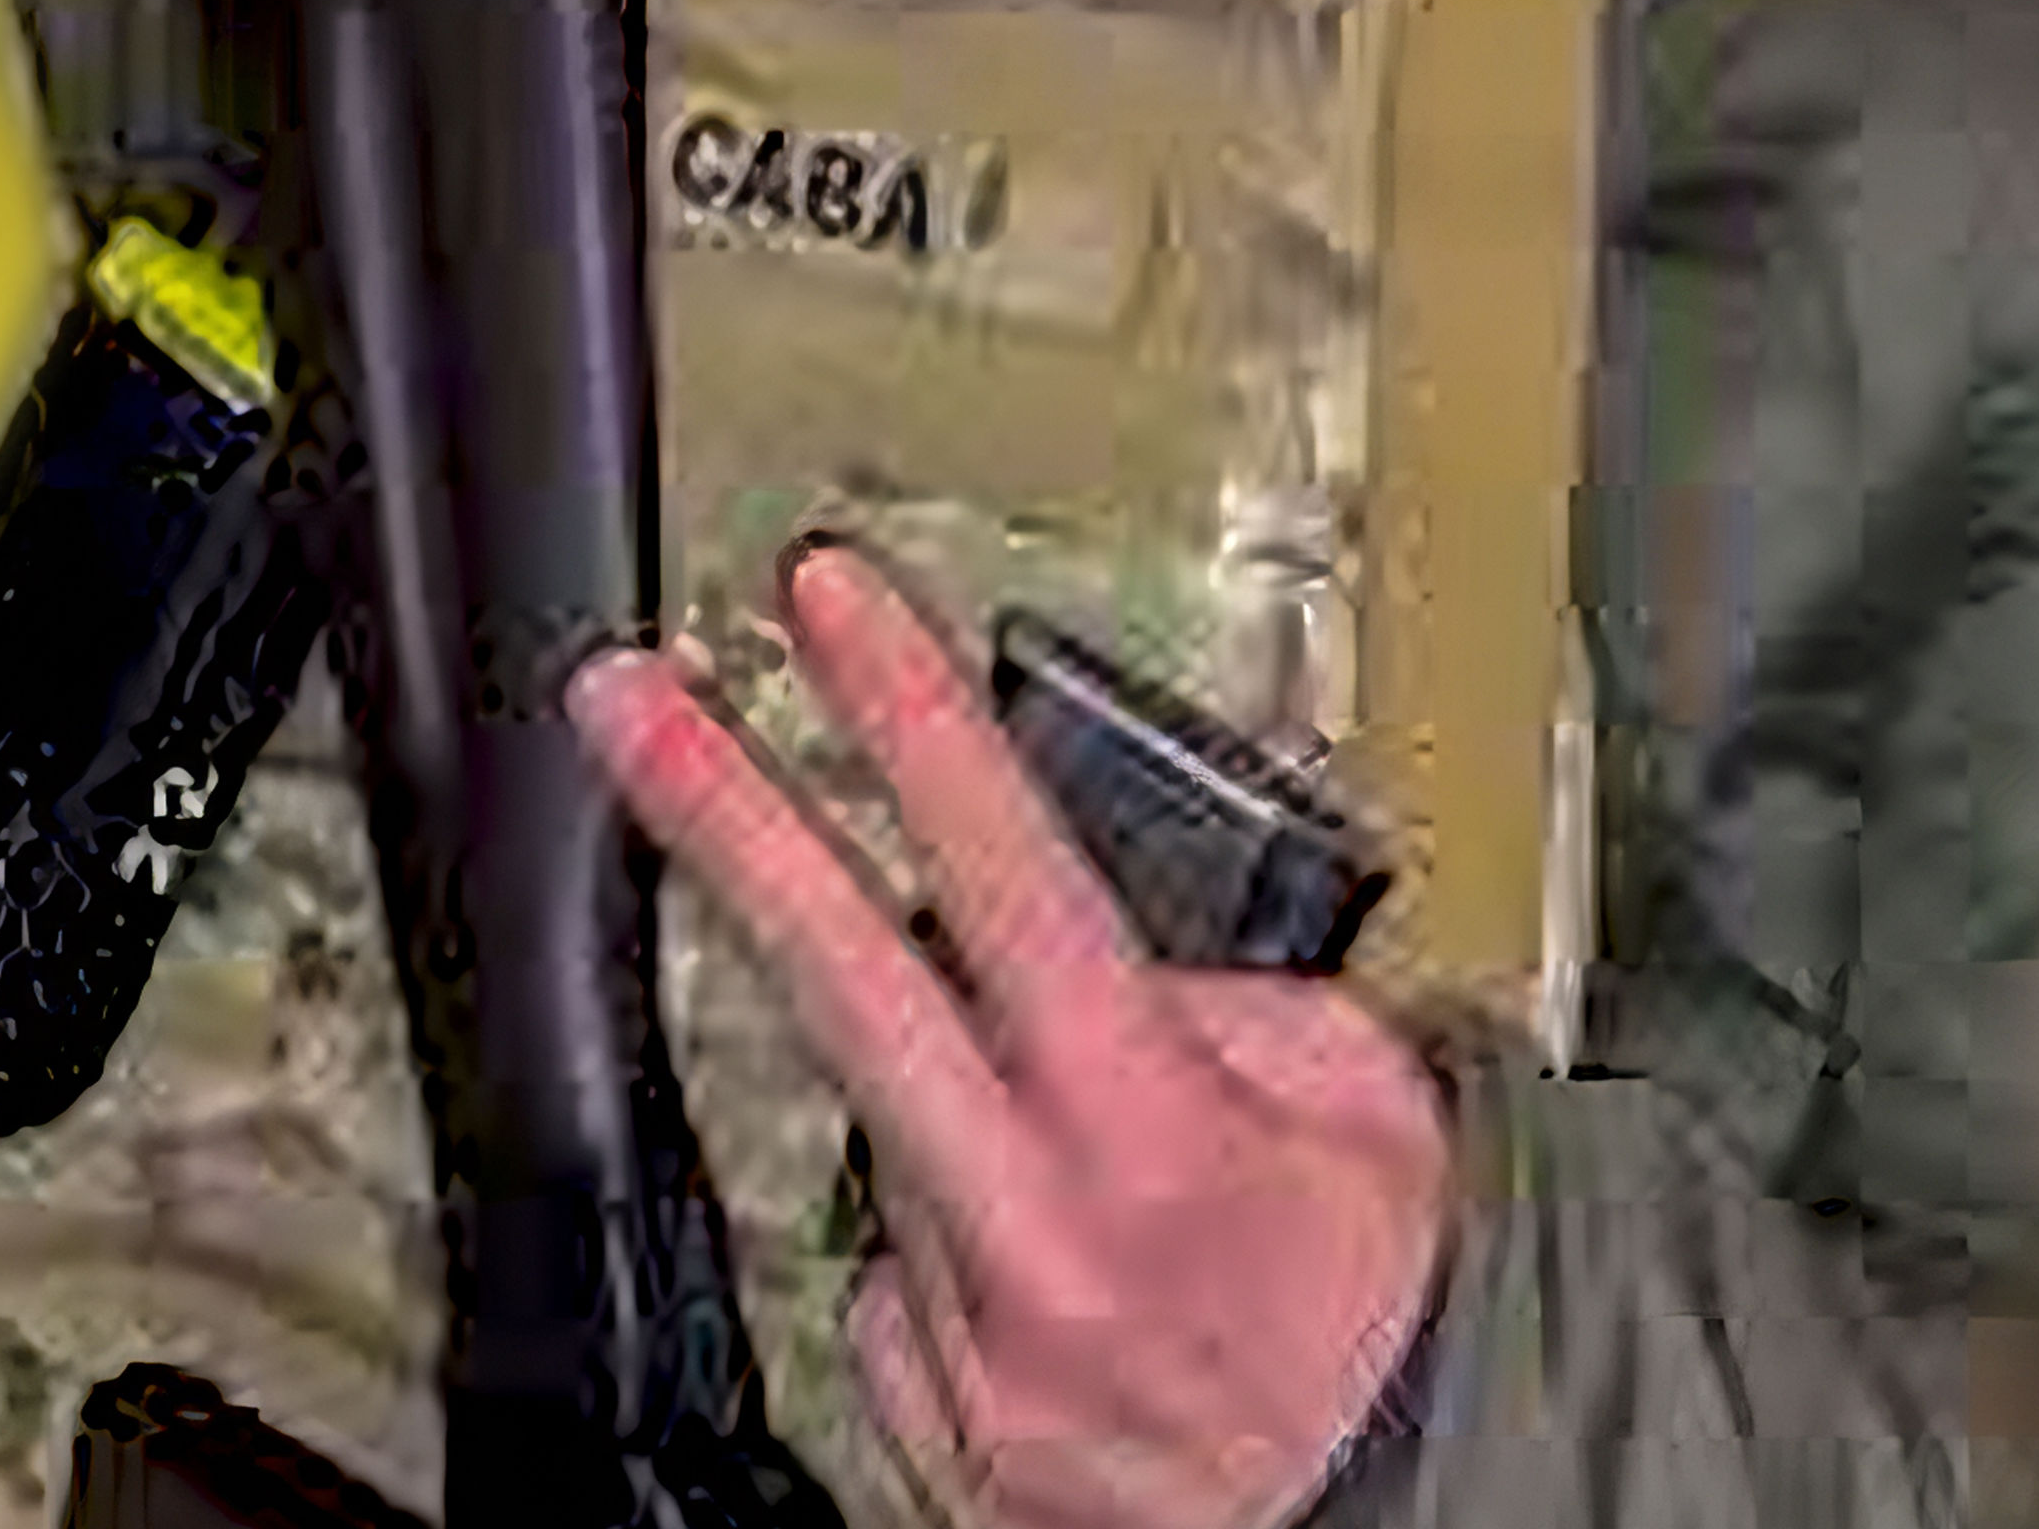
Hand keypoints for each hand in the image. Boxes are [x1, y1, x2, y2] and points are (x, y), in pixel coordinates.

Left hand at [568, 546, 1453, 1528]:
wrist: (1414, 1525)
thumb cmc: (1405, 1304)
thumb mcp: (1367, 1092)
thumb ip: (1223, 996)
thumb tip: (1105, 955)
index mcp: (1157, 1135)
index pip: (1001, 873)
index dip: (907, 717)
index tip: (829, 603)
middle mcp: (1040, 1249)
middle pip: (840, 985)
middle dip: (719, 819)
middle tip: (624, 701)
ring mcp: (974, 1359)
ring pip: (890, 1151)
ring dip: (951, 1113)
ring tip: (1094, 1173)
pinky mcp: (943, 1446)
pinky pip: (900, 1292)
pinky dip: (954, 1253)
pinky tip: (1057, 1281)